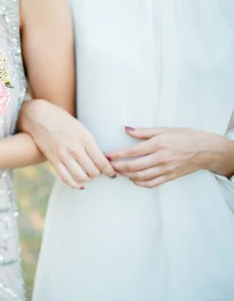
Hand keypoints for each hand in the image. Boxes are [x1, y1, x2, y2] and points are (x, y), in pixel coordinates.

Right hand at [18, 100, 114, 188]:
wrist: (39, 116)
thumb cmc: (62, 120)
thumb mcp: (80, 128)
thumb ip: (90, 143)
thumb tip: (101, 158)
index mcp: (85, 138)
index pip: (102, 161)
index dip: (110, 170)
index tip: (112, 173)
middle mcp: (75, 148)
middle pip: (93, 171)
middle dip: (99, 174)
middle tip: (99, 172)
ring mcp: (63, 155)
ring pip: (81, 177)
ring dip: (87, 179)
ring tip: (88, 176)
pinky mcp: (53, 160)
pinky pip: (66, 178)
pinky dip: (74, 184)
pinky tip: (79, 184)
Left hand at [107, 127, 230, 187]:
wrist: (207, 150)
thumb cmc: (186, 136)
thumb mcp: (165, 129)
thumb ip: (144, 131)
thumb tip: (126, 129)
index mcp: (159, 144)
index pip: (132, 151)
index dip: (117, 155)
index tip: (107, 155)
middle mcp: (161, 158)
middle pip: (134, 166)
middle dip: (118, 167)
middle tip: (108, 165)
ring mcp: (166, 169)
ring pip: (141, 177)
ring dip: (126, 175)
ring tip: (118, 171)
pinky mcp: (170, 177)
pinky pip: (151, 183)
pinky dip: (139, 183)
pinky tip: (133, 179)